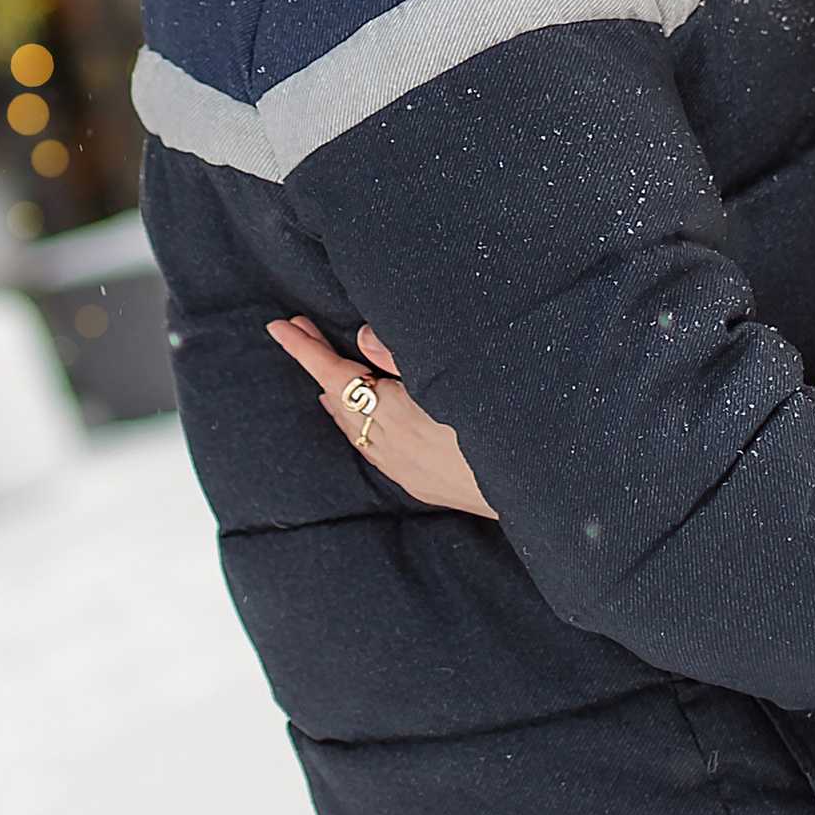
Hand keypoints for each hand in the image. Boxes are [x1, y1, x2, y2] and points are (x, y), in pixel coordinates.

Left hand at [266, 316, 498, 518]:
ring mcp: (403, 470)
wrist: (536, 488)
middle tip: (302, 331)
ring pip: (354, 427)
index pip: (336, 375)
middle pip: (339, 399)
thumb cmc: (501, 426)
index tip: (278, 327)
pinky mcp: (419, 484)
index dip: (305, 350)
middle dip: (320, 364)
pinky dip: (359, 423)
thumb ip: (403, 355)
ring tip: (326, 371)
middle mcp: (391, 447)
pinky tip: (364, 417)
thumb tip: (364, 337)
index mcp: (395, 415)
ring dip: (338, 395)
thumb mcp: (454, 378)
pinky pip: (373, 448)